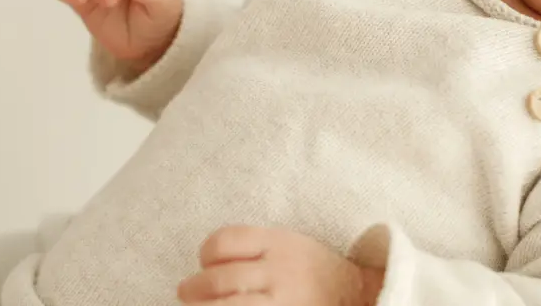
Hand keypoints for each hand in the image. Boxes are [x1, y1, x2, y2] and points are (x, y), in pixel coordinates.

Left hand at [177, 226, 384, 305]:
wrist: (355, 293)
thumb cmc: (312, 270)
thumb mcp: (289, 243)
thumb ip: (255, 247)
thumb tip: (207, 264)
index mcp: (279, 242)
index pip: (226, 241)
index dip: (206, 252)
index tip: (204, 262)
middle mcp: (279, 270)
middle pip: (220, 278)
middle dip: (194, 288)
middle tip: (185, 292)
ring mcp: (281, 300)